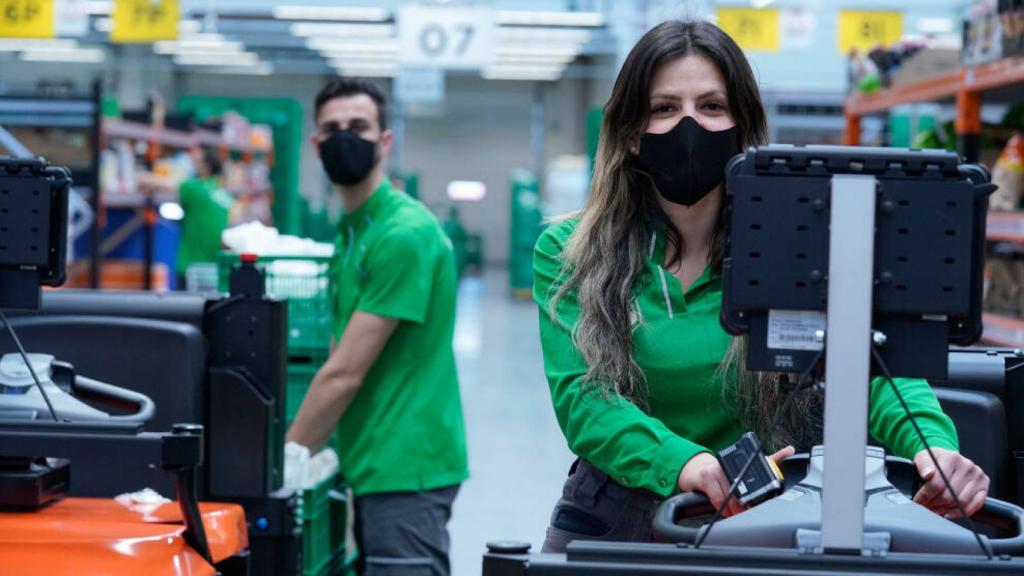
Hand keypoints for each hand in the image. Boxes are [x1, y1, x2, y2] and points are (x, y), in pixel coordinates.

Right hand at [676, 446, 793, 517]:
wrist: (695, 469)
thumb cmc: (723, 469)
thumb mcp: (745, 464)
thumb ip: (769, 458)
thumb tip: (789, 450)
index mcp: (740, 462)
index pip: (752, 476)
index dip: (756, 493)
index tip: (758, 504)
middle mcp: (728, 464)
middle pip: (740, 490)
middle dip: (745, 506)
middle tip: (749, 513)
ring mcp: (715, 470)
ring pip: (728, 496)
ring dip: (733, 510)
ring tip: (737, 514)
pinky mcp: (705, 478)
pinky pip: (716, 498)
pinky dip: (722, 508)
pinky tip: (726, 513)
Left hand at [913, 447, 988, 518]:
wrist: (947, 459)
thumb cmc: (935, 460)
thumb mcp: (923, 457)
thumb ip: (923, 465)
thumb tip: (928, 474)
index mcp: (952, 457)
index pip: (937, 484)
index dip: (925, 496)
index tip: (918, 501)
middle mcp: (967, 466)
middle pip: (949, 495)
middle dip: (934, 504)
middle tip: (926, 506)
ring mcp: (978, 476)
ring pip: (961, 502)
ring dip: (946, 509)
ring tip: (936, 509)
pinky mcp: (984, 486)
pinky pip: (975, 505)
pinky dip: (961, 512)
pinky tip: (949, 512)